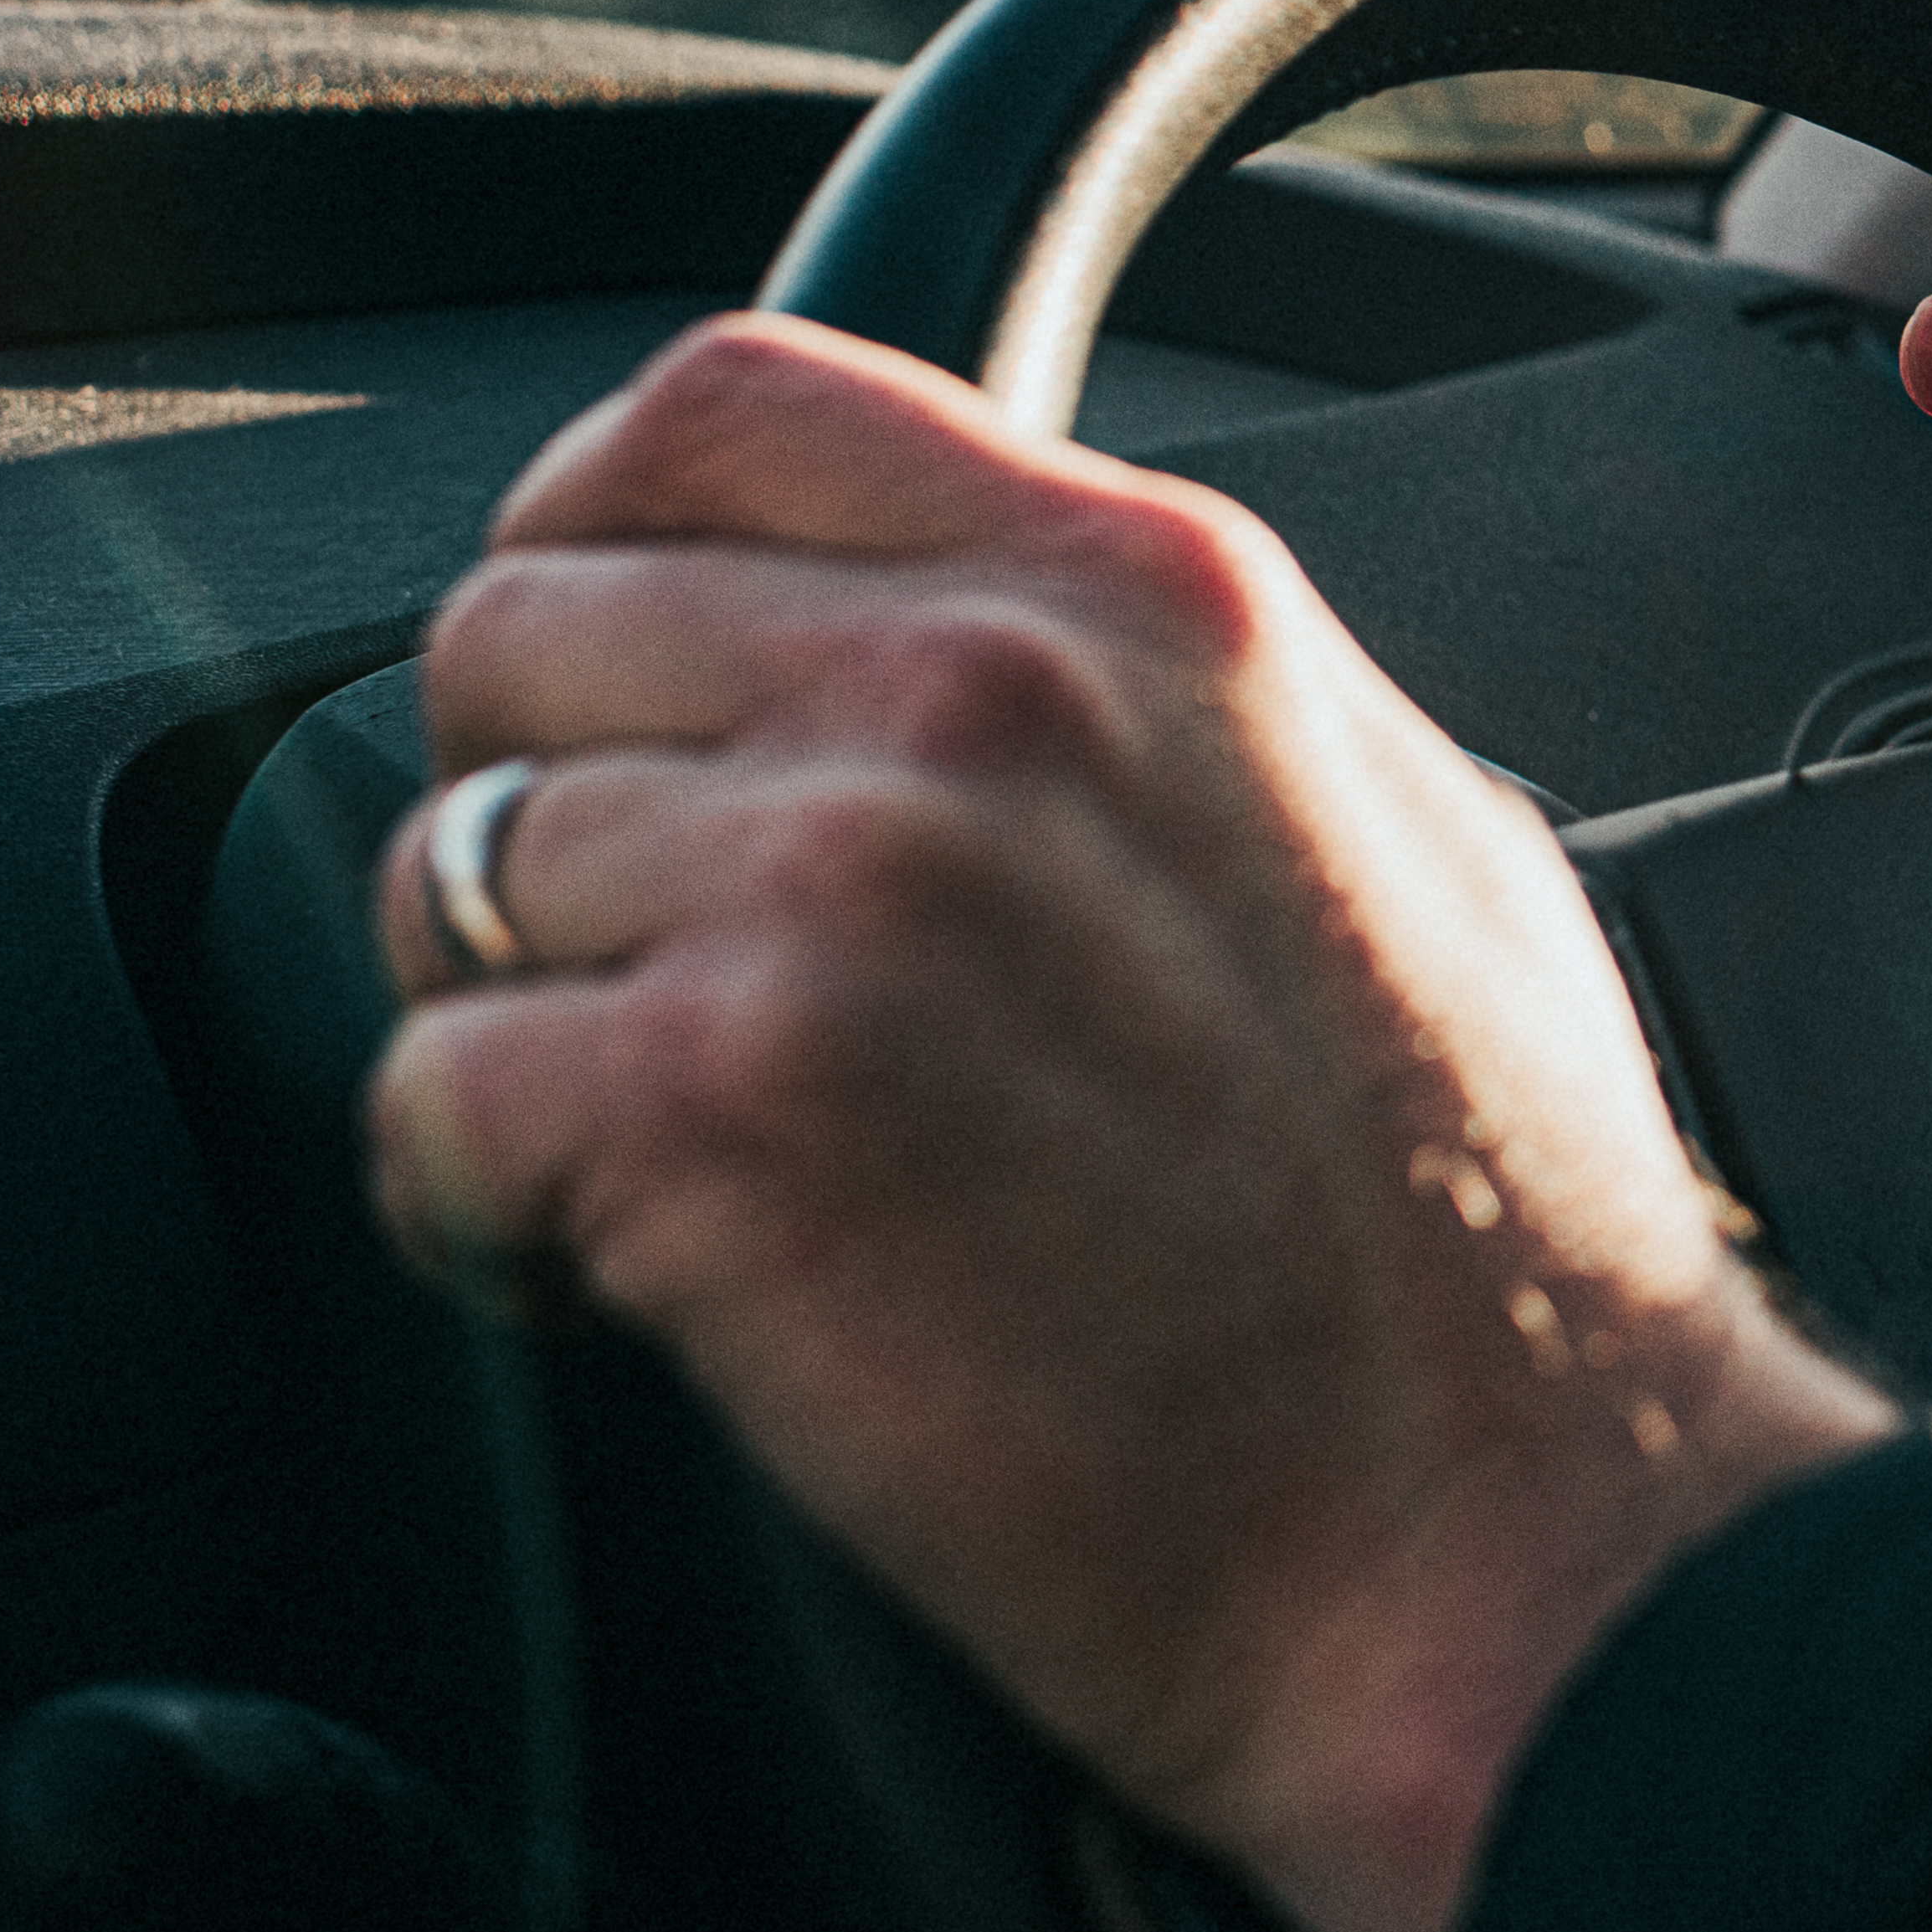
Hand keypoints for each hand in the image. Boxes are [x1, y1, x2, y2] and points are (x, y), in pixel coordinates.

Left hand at [363, 315, 1893, 1931]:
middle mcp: (982, 689)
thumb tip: (995, 657)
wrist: (1505, 1530)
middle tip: (654, 983)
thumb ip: (1172, 694)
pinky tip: (636, 1278)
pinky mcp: (721, 1108)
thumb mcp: (1407, 822)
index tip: (604, 669)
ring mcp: (842, 884)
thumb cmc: (1487, 1243)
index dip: (595, 526)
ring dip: (519, 1033)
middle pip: (527, 627)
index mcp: (1152, 591)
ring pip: (452, 874)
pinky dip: (481, 1212)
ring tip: (680, 1162)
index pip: (727, 400)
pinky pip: (425, 1094)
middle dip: (541, 814)